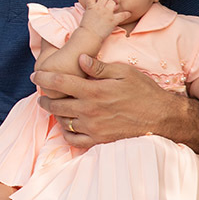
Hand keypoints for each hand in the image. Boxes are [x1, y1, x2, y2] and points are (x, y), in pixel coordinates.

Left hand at [33, 54, 176, 147]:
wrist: (163, 119)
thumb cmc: (144, 92)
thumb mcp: (124, 73)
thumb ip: (100, 67)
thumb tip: (80, 59)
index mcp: (94, 91)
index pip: (60, 83)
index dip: (43, 78)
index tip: (35, 75)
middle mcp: (90, 111)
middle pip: (56, 104)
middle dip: (45, 98)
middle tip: (43, 94)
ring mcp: (93, 128)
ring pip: (62, 122)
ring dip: (55, 114)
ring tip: (55, 108)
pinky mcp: (98, 141)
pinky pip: (72, 140)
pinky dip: (65, 132)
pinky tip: (67, 124)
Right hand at [78, 0, 130, 36]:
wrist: (88, 36)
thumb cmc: (85, 29)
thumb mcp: (85, 17)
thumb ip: (90, 11)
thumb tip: (92, 9)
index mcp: (90, 7)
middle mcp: (99, 8)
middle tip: (109, 4)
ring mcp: (106, 13)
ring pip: (113, 3)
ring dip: (114, 5)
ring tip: (114, 9)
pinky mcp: (112, 20)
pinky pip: (122, 15)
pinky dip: (126, 14)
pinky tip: (128, 13)